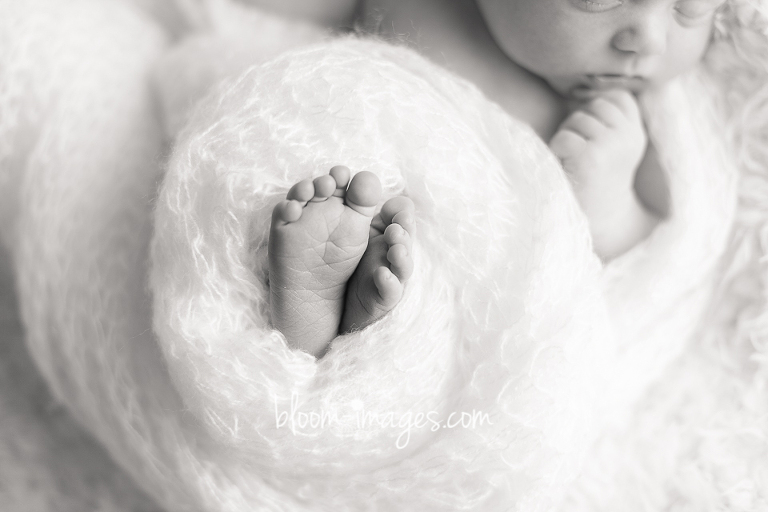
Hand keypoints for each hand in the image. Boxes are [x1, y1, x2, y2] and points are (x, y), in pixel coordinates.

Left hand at [549, 89, 646, 216]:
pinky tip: (565, 165)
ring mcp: (611, 145)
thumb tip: (584, 88)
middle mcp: (628, 137)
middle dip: (579, 121)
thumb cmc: (597, 181)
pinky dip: (557, 149)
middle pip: (594, 105)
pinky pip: (564, 137)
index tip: (592, 132)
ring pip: (577, 119)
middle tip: (579, 148)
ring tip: (573, 160)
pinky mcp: (591, 157)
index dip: (598, 107)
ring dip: (566, 137)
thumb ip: (609, 120)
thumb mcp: (614, 148)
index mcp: (636, 133)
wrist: (600, 220)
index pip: (619, 97)